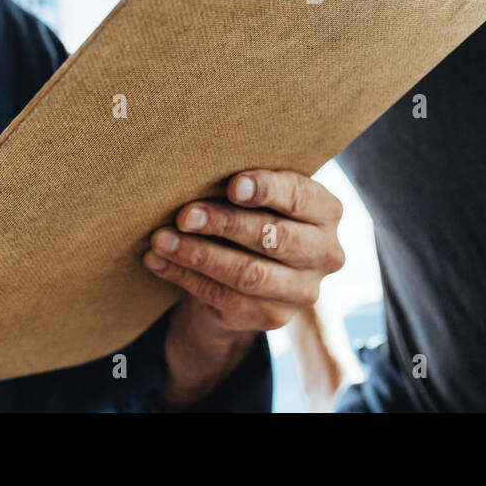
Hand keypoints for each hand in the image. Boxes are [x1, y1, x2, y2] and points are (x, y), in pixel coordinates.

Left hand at [143, 169, 345, 405]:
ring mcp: (302, 291)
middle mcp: (325, 253)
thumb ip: (249, 185)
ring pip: (246, 273)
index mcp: (327, 212)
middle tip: (184, 215)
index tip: (232, 186)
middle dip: (224, 224)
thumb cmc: (256, 214)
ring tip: (161, 239)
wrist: (255, 276)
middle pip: (272, 237)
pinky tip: (158, 261)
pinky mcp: (273, 317)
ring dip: (198, 255)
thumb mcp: (264, 197)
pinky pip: (224, 297)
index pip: (299, 198)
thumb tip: (202, 167)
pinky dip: (185, 276)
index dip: (266, 190)